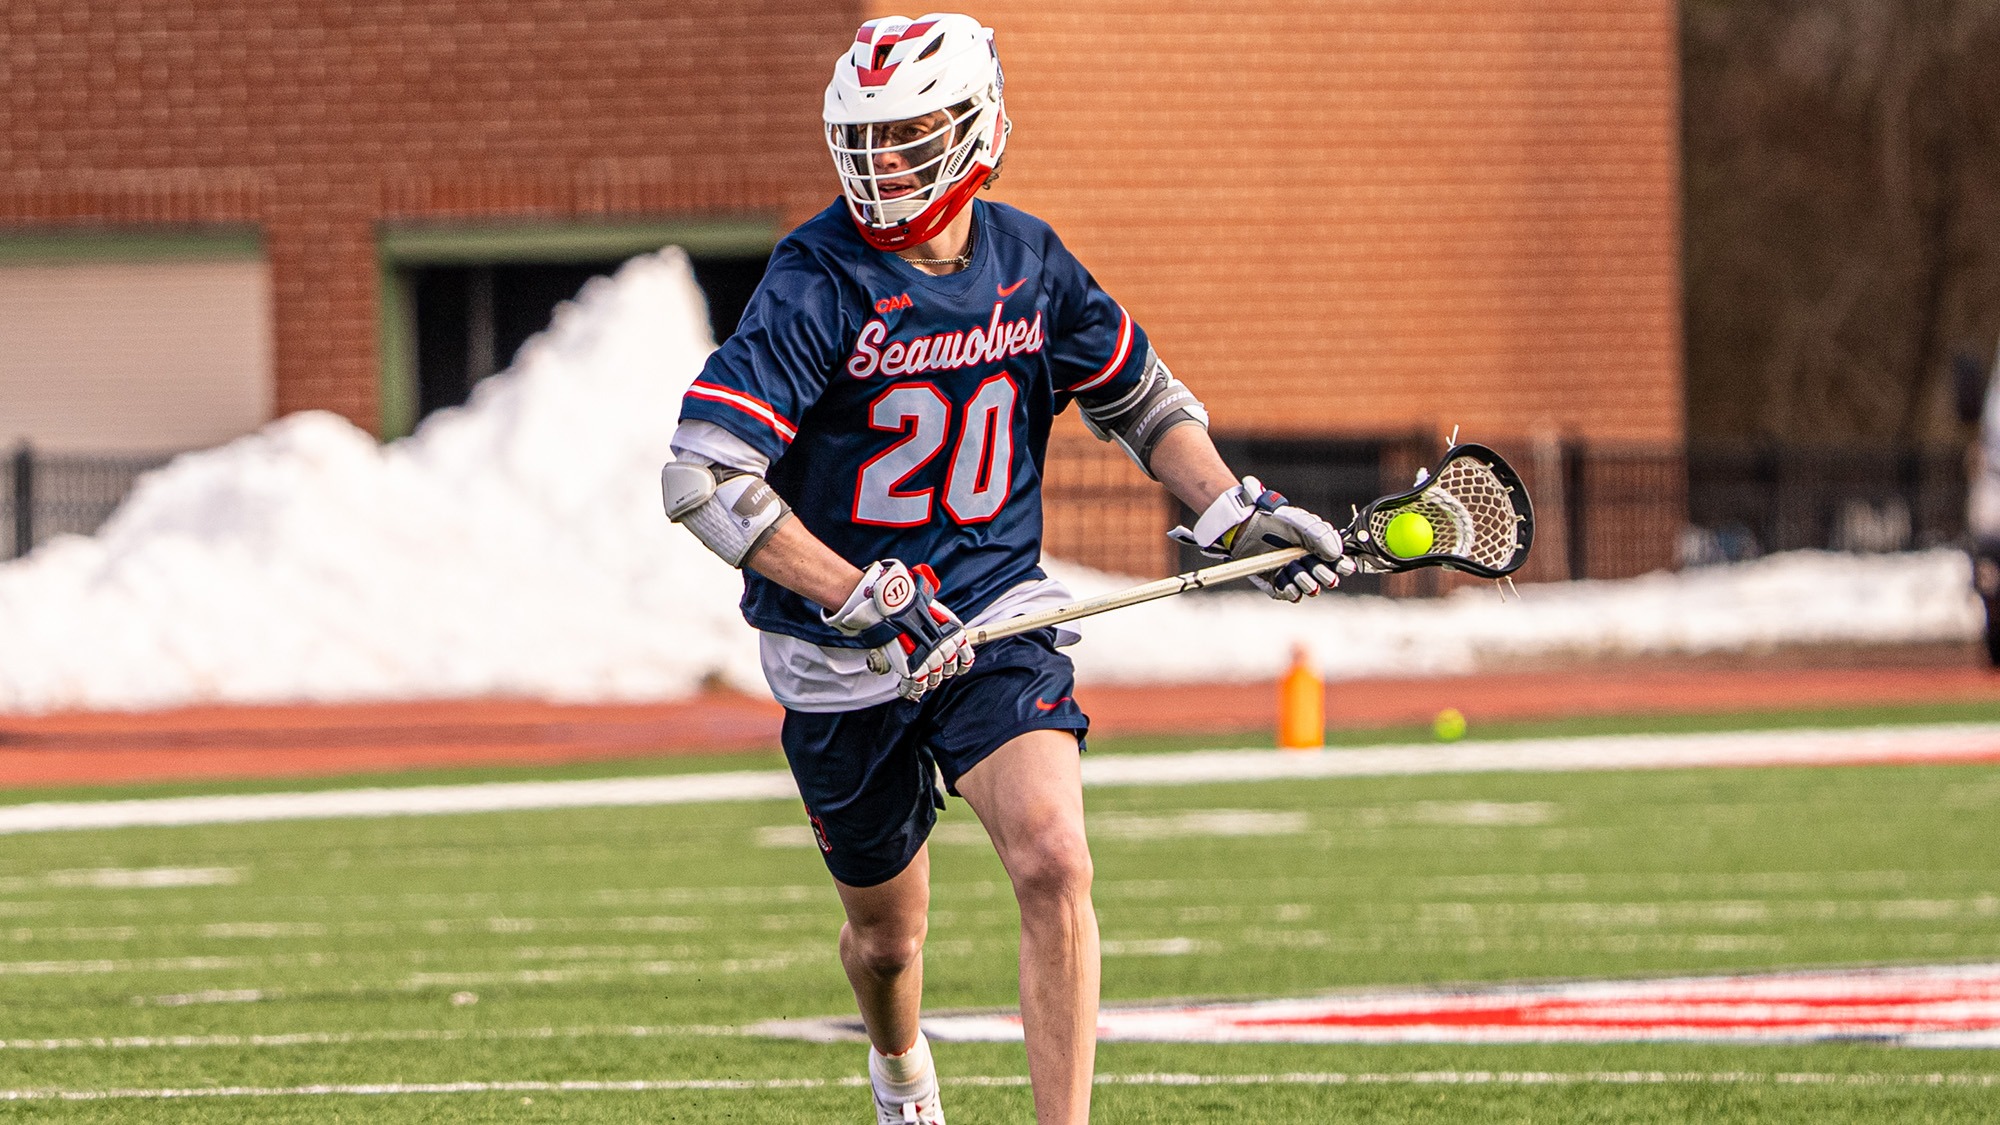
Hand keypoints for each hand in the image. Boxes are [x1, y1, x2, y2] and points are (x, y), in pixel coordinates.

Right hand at [824, 560, 974, 699]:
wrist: (895, 604)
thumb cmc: (910, 603)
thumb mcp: (931, 609)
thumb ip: (935, 624)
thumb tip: (930, 631)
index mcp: (955, 633)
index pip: (966, 657)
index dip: (962, 665)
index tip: (959, 669)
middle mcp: (947, 648)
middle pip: (947, 670)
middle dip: (939, 673)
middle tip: (931, 673)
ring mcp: (931, 660)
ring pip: (934, 680)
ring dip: (926, 682)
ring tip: (918, 682)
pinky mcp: (915, 669)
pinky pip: (916, 685)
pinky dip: (912, 690)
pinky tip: (909, 692)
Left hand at [1174, 477, 1352, 600]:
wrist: (1248, 529)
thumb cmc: (1277, 522)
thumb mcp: (1301, 524)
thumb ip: (1321, 536)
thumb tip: (1336, 554)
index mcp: (1320, 549)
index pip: (1339, 563)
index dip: (1342, 566)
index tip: (1342, 566)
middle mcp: (1310, 564)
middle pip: (1326, 578)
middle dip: (1322, 575)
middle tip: (1312, 566)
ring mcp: (1295, 575)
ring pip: (1309, 588)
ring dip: (1305, 581)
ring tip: (1294, 570)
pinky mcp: (1280, 584)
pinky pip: (1290, 594)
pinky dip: (1290, 590)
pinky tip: (1286, 581)